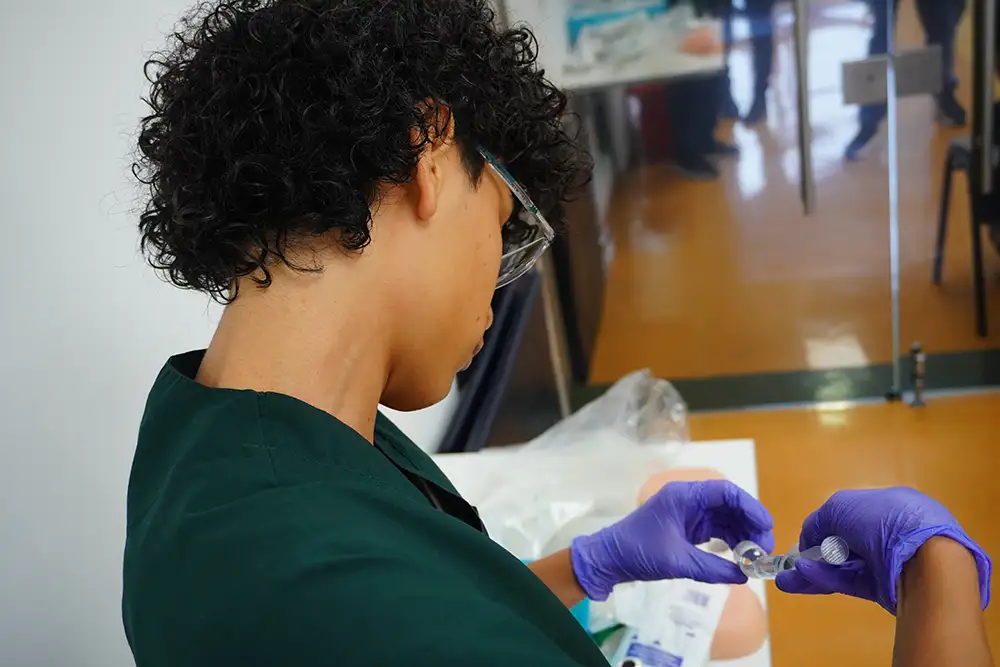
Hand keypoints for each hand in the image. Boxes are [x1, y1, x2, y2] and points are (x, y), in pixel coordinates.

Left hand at [570, 480, 774, 600]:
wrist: (609, 559)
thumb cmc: (638, 552)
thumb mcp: (677, 562)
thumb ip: (712, 568)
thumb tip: (744, 576)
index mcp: (684, 496)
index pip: (725, 492)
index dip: (750, 506)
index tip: (766, 526)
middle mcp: (688, 500)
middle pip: (729, 505)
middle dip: (749, 525)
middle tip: (764, 549)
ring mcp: (688, 513)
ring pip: (725, 518)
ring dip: (742, 535)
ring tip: (755, 557)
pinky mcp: (687, 528)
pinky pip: (716, 530)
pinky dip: (730, 542)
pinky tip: (740, 557)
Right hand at [775, 487, 990, 613]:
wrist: (925, 561)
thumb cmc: (884, 521)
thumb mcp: (839, 507)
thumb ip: (818, 521)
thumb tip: (808, 539)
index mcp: (891, 504)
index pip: (853, 513)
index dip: (828, 524)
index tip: (809, 537)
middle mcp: (892, 531)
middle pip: (847, 541)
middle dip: (817, 551)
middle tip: (793, 562)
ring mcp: (890, 561)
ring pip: (845, 565)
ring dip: (815, 569)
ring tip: (786, 578)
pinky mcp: (887, 587)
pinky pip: (851, 581)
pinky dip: (827, 579)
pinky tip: (802, 578)